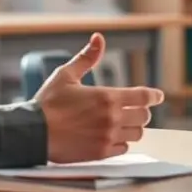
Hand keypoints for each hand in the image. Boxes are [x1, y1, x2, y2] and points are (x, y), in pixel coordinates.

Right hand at [34, 33, 164, 162]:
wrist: (33, 132)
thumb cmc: (48, 103)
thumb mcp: (66, 75)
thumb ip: (87, 58)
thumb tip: (98, 38)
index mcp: (107, 96)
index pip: (143, 97)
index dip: (154, 96)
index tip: (158, 96)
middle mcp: (112, 118)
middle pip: (144, 116)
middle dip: (141, 111)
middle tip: (135, 110)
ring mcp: (108, 137)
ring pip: (137, 134)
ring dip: (133, 128)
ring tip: (123, 124)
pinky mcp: (100, 153)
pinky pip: (124, 149)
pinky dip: (122, 143)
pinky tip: (112, 137)